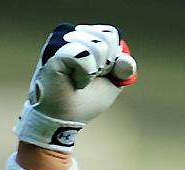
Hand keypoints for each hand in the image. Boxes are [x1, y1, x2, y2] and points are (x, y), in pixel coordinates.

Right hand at [14, 23, 136, 151]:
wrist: (64, 120)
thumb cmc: (84, 102)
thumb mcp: (111, 84)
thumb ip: (123, 70)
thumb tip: (128, 61)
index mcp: (84, 37)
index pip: (111, 34)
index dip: (112, 59)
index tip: (98, 74)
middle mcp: (72, 34)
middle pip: (107, 37)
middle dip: (105, 64)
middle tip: (87, 78)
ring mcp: (61, 40)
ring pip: (98, 46)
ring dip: (94, 71)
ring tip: (78, 81)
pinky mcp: (56, 51)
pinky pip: (85, 55)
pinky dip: (84, 75)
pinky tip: (74, 82)